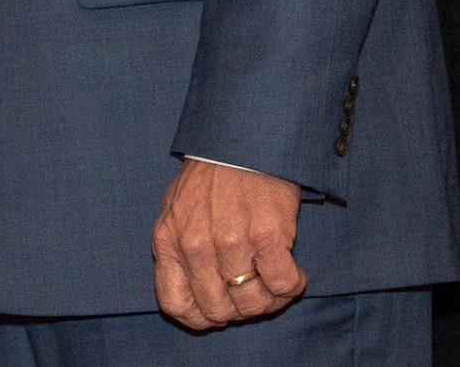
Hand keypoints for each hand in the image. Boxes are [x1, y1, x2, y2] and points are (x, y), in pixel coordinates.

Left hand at [152, 159, 306, 328]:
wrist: (240, 142)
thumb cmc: (208, 179)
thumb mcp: (174, 211)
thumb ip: (177, 251)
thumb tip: (191, 295)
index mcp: (168, 240)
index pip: (175, 305)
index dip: (200, 318)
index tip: (218, 311)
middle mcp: (196, 246)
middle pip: (219, 311)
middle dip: (239, 310)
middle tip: (253, 292)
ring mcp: (231, 242)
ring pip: (253, 304)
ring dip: (270, 300)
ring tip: (274, 280)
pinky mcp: (267, 236)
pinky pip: (283, 286)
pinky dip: (292, 286)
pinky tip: (291, 270)